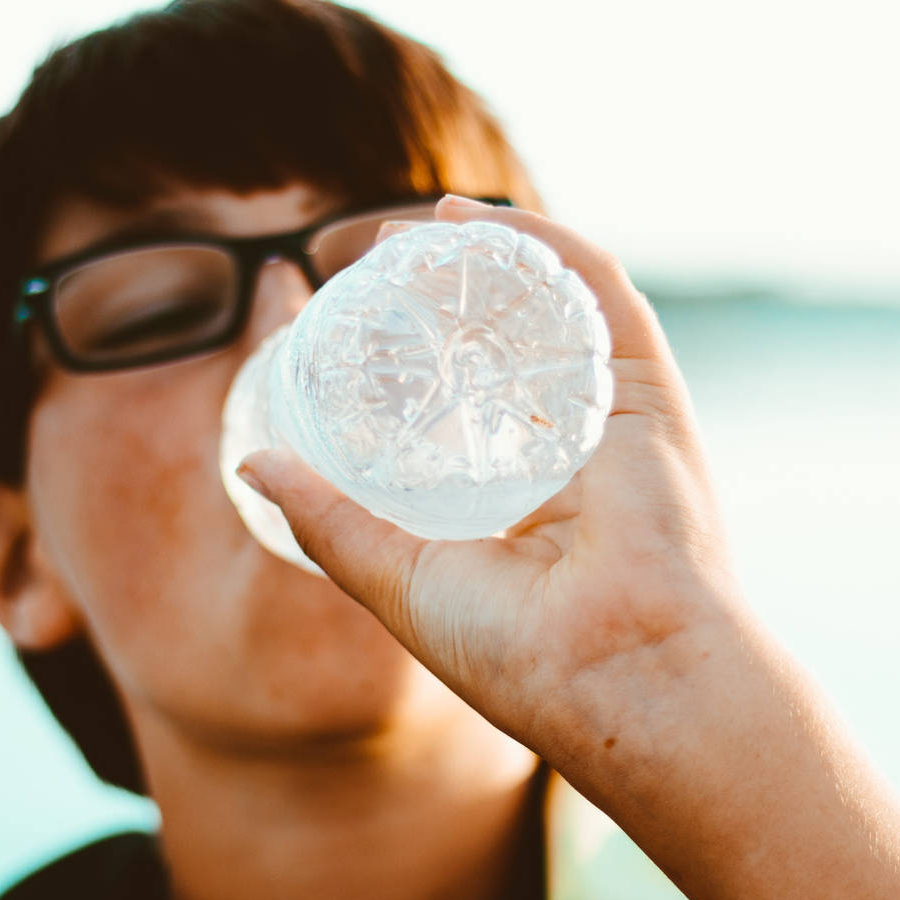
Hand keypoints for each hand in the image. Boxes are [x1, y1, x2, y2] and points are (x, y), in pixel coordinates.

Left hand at [235, 195, 737, 762]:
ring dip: (489, 254)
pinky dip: (542, 244)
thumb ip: (331, 522)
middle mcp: (579, 455)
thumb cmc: (521, 658)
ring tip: (421, 222)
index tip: (356, 321)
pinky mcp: (648, 392)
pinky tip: (479, 221)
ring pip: (552, 307)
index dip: (417, 357)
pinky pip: (597, 292)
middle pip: (511, 345)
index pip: (472, 408)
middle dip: (449, 291)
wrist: (622, 678)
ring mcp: (616, 419)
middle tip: (377, 255)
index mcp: (531, 506)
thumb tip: (251, 464)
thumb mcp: (398, 580)